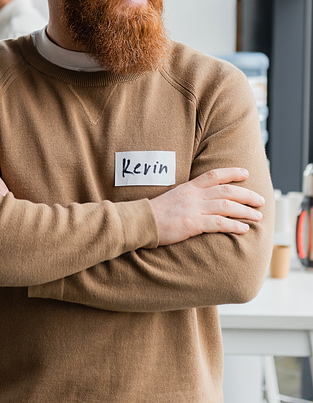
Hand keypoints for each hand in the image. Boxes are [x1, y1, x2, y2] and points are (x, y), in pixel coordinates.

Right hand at [149, 167, 264, 245]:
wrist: (141, 221)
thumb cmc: (156, 212)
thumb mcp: (174, 197)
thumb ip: (189, 196)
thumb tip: (204, 200)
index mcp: (189, 187)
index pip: (214, 175)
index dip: (232, 173)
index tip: (246, 173)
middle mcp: (194, 195)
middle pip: (226, 191)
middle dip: (247, 195)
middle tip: (261, 200)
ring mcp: (193, 209)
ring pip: (226, 207)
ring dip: (245, 211)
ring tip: (258, 216)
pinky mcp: (192, 224)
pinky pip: (218, 223)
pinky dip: (233, 225)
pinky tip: (243, 229)